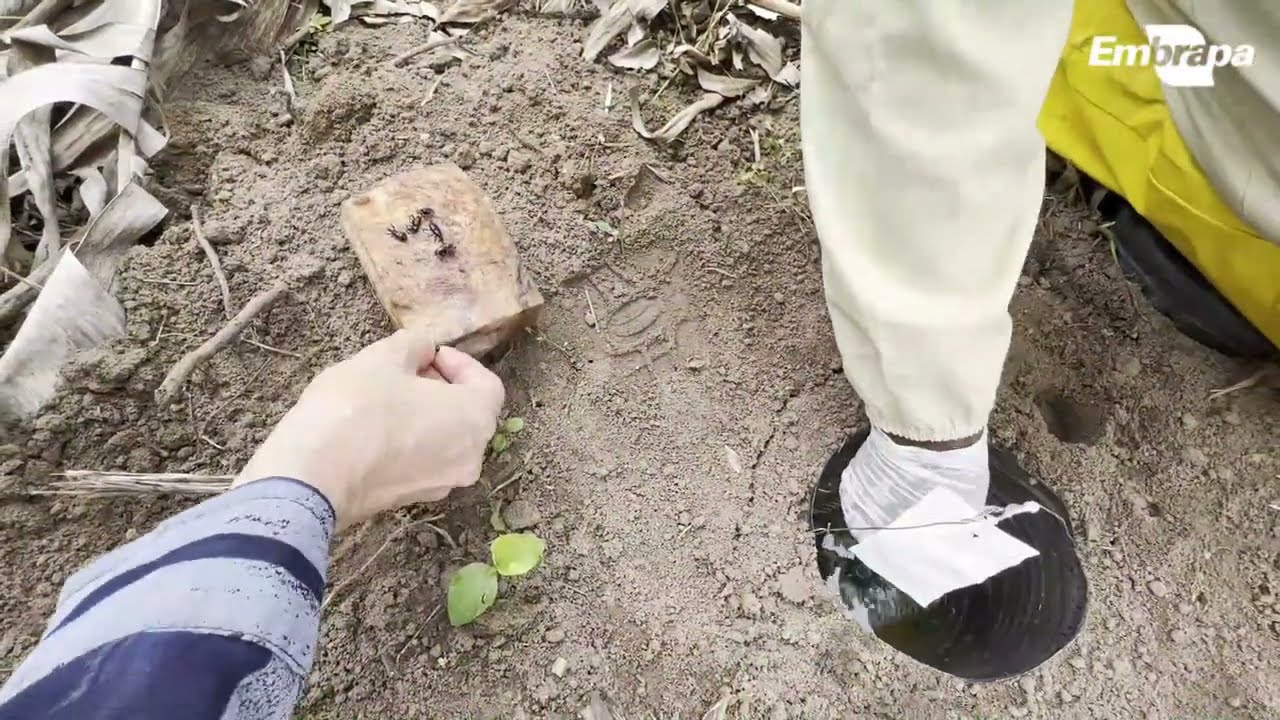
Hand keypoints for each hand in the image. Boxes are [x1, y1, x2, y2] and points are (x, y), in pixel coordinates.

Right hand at [234, 328, 504, 528]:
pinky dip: (410, 442)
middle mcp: (470, 458)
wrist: (312, 476)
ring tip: (386, 397)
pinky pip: (422, 463)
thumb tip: (423, 348)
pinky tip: (374, 429)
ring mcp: (441, 485)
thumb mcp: (383, 358)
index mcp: (475, 420)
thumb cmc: (356, 408)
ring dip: (425, 415)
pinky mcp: (411, 501)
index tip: (428, 354)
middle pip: (468, 414)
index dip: (459, 363)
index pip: (487, 385)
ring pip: (446, 441)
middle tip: (406, 371)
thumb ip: (414, 345)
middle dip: (441, 387)